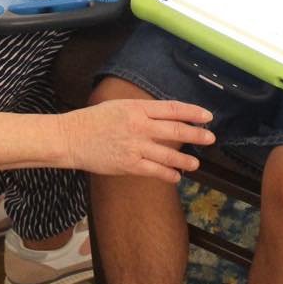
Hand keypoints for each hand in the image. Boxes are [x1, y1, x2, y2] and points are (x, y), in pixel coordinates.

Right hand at [61, 99, 214, 182]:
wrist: (71, 138)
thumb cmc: (93, 120)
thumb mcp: (119, 106)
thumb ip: (142, 110)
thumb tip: (165, 116)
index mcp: (137, 108)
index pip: (172, 109)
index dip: (192, 113)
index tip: (207, 116)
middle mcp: (139, 126)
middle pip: (175, 131)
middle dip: (196, 135)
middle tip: (210, 138)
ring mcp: (135, 147)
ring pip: (168, 155)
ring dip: (185, 160)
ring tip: (196, 164)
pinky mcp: (129, 165)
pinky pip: (154, 171)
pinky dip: (168, 175)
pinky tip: (176, 177)